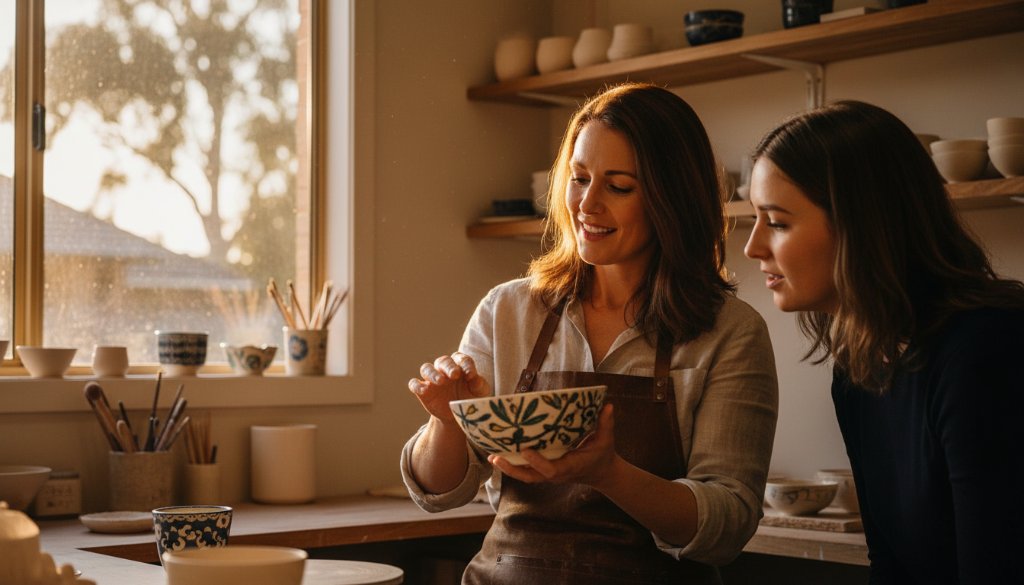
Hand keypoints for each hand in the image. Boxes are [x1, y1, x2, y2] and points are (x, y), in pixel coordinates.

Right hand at [408, 352, 490, 423]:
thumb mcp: (480, 392)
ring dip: (432, 373)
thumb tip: (475, 379)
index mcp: (460, 365)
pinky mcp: (422, 391)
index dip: (466, 365)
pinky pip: (414, 384)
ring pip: (426, 368)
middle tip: (455, 374)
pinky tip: (423, 391)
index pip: (461, 359)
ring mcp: (432, 379)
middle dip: (449, 366)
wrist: (458, 416)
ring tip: (441, 381)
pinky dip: (417, 385)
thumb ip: (479, 384)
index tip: (471, 374)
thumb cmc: (471, 398)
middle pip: (443, 361)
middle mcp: (444, 369)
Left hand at [489, 404, 617, 487]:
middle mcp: (556, 474)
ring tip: (492, 455)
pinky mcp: (545, 471)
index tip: (525, 450)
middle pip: (530, 477)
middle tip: (495, 457)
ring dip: (508, 468)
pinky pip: (527, 471)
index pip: (550, 469)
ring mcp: (549, 474)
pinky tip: (499, 454)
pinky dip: (513, 465)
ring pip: (525, 476)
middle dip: (512, 469)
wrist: (602, 473)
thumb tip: (608, 405)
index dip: (537, 461)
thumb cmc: (602, 455)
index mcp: (570, 467)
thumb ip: (606, 423)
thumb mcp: (606, 440)